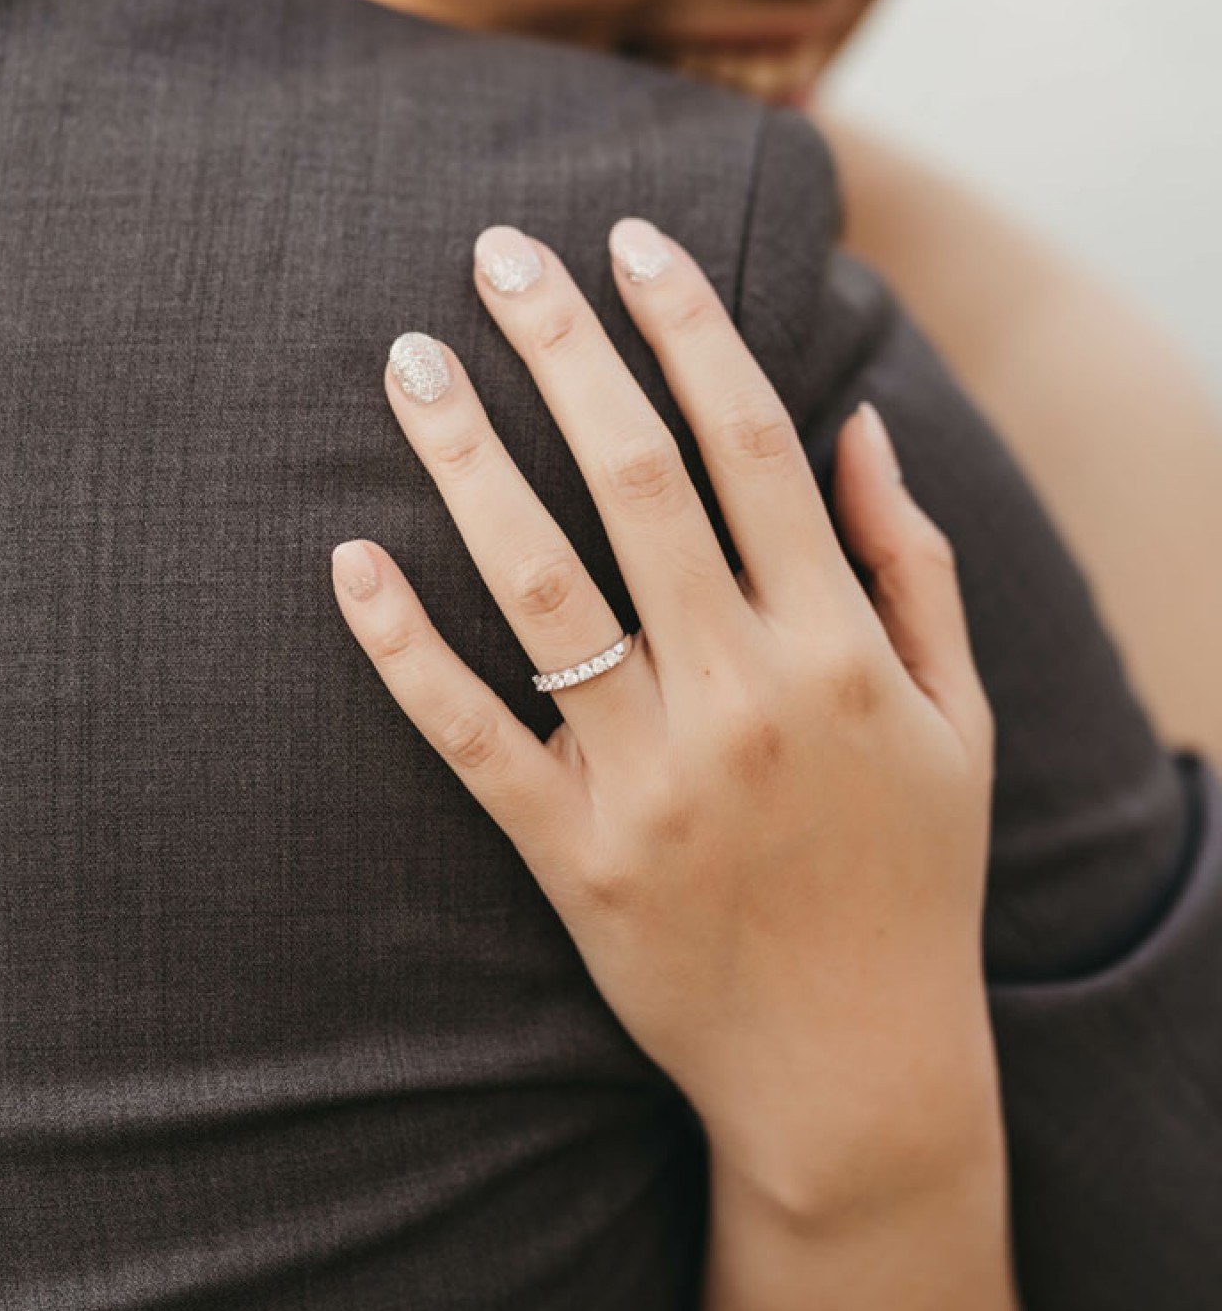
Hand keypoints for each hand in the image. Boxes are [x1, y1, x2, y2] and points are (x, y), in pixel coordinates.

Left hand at [331, 219, 998, 1220]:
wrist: (856, 1069)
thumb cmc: (914, 879)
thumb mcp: (959, 719)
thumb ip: (917, 564)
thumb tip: (862, 424)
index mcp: (839, 649)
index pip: (751, 444)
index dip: (688, 327)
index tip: (631, 241)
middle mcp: (742, 696)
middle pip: (635, 480)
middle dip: (565, 348)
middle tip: (497, 252)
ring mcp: (648, 777)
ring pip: (539, 586)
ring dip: (467, 460)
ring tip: (411, 359)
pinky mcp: (571, 854)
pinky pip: (469, 734)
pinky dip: (404, 648)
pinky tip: (349, 560)